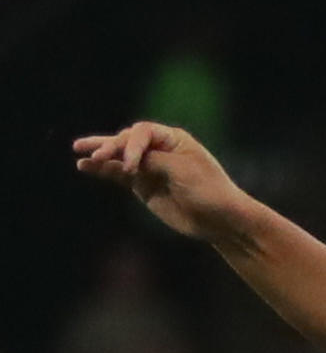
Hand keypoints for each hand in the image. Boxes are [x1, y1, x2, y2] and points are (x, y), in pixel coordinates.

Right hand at [73, 122, 249, 240]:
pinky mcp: (144, 186)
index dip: (131, 145)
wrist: (220, 220)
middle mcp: (159, 150)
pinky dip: (103, 171)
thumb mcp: (182, 171)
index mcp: (174, 139)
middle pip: (127, 141)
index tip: (132, 166)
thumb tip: (126, 159)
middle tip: (94, 154)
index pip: (142, 132)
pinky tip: (85, 167)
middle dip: (110, 146)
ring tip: (79, 151)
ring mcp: (150, 168)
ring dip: (101, 154)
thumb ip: (153, 161)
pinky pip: (119, 174)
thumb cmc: (208, 191)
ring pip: (119, 157)